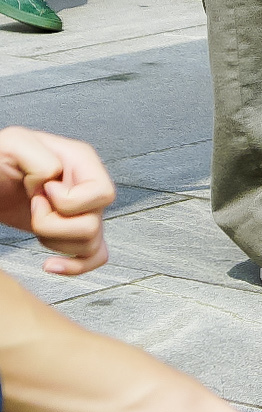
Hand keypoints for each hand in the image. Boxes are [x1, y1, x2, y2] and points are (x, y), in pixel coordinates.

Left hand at [0, 127, 114, 274]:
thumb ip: (39, 156)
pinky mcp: (70, 231)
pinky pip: (94, 256)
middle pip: (95, 222)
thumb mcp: (13, 144)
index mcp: (82, 161)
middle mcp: (88, 187)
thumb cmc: (1, 158)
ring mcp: (82, 210)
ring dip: (54, 241)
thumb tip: (56, 181)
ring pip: (91, 243)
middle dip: (55, 225)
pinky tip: (50, 265)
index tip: (41, 191)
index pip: (102, 193)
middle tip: (33, 208)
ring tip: (34, 222)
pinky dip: (75, 267)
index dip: (68, 202)